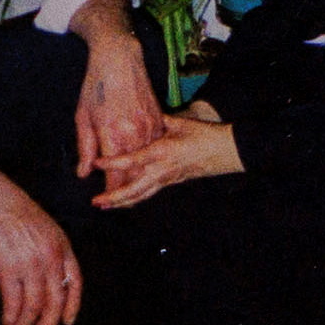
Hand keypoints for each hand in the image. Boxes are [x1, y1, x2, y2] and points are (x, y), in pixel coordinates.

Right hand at [0, 163, 81, 324]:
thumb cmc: (12, 210)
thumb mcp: (44, 227)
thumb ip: (50, 251)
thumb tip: (48, 279)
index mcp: (61, 245)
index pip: (74, 283)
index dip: (72, 306)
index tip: (67, 320)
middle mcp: (50, 258)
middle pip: (55, 300)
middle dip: (48, 322)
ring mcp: (30, 265)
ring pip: (34, 306)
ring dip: (26, 322)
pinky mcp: (8, 270)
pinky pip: (13, 302)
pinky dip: (11, 317)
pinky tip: (8, 322)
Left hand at [72, 10, 167, 191]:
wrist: (120, 60)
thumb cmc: (96, 87)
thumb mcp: (83, 117)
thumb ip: (85, 148)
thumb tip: (85, 174)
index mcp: (113, 136)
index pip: (114, 176)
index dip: (109, 193)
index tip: (102, 203)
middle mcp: (135, 136)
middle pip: (134, 176)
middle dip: (123, 193)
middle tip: (111, 204)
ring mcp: (150, 129)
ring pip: (147, 164)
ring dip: (138, 180)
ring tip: (126, 194)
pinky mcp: (159, 121)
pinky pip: (155, 148)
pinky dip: (148, 160)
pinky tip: (141, 169)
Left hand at [89, 106, 246, 207]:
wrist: (227, 151)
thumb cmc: (205, 135)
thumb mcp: (180, 122)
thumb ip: (158, 121)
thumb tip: (141, 117)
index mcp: (161, 152)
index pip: (131, 160)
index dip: (113, 163)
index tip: (97, 163)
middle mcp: (162, 169)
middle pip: (134, 189)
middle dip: (114, 197)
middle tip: (96, 201)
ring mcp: (167, 179)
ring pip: (141, 195)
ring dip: (122, 202)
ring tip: (105, 206)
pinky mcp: (171, 182)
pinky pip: (150, 193)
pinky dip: (135, 198)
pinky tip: (125, 200)